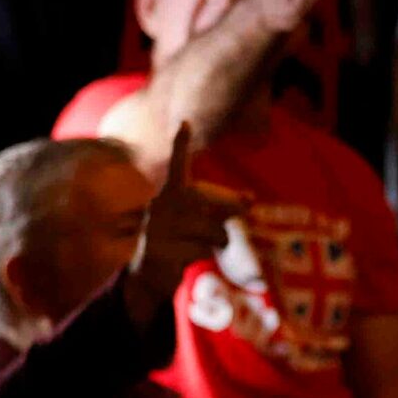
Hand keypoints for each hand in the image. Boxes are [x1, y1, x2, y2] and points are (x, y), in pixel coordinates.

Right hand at [127, 123, 243, 314]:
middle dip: (232, 206)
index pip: (178, 166)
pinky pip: (199, 251)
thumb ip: (224, 208)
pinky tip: (186, 259)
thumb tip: (250, 198)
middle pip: (208, 201)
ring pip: (210, 231)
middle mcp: (160, 206)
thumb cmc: (182, 240)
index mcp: (170, 194)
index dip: (181, 145)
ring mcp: (156, 228)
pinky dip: (202, 256)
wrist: (148, 274)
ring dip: (218, 240)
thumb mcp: (203, 221)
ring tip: (202, 245)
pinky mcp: (158, 250)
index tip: (184, 123)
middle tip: (248, 205)